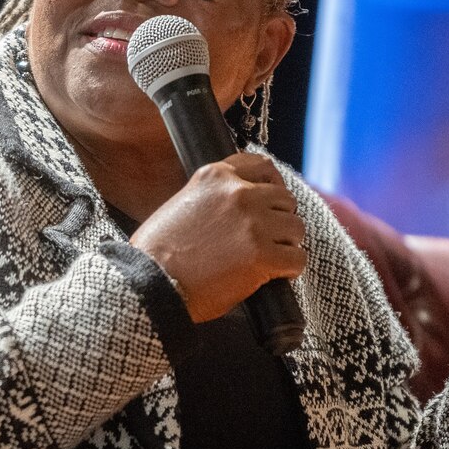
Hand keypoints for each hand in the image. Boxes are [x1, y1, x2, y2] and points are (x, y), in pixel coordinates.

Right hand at [132, 153, 305, 322]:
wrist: (150, 283)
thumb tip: (241, 207)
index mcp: (215, 177)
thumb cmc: (158, 253)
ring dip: (286, 244)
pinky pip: (297, 259)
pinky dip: (290, 270)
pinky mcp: (263, 255)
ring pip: (296, 228)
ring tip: (268, 259)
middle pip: (285, 198)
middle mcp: (238, 194)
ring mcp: (253, 224)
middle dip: (279, 219)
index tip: (272, 201)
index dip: (273, 184)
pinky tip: (274, 275)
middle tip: (267, 239)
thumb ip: (213, 197)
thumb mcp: (181, 204)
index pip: (261, 166)